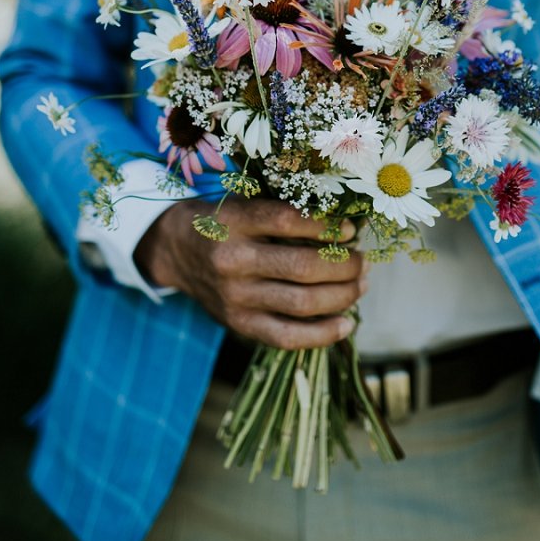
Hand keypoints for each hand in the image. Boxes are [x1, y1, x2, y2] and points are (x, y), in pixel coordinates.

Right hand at [134, 198, 367, 348]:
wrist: (175, 250)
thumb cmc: (223, 221)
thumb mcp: (244, 204)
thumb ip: (285, 214)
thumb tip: (346, 230)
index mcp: (234, 222)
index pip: (287, 221)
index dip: (326, 227)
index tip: (351, 230)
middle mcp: (233, 261)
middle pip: (302, 267)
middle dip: (345, 266)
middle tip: (364, 261)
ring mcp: (235, 297)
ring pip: (302, 303)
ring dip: (343, 295)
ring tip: (361, 285)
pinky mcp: (238, 324)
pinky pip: (287, 337)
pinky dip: (323, 334)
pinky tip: (347, 324)